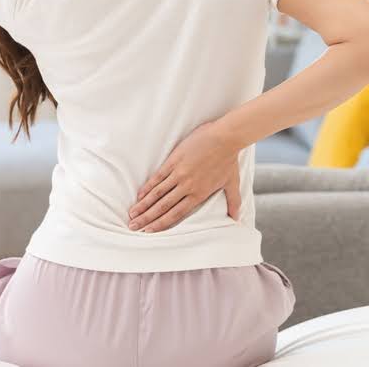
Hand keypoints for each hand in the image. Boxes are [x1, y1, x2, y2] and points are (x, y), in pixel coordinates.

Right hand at [127, 121, 242, 232]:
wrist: (224, 138)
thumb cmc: (229, 160)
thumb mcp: (232, 183)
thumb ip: (233, 202)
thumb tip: (236, 218)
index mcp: (199, 194)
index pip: (176, 214)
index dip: (160, 224)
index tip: (148, 232)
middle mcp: (186, 187)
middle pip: (162, 206)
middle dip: (146, 218)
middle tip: (133, 226)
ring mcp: (179, 173)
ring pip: (157, 193)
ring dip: (143, 204)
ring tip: (132, 213)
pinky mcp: (174, 160)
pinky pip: (158, 177)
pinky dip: (148, 186)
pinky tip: (139, 194)